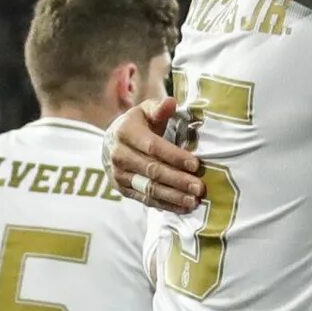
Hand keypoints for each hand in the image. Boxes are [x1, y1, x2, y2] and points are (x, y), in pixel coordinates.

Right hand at [106, 95, 204, 214]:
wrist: (112, 142)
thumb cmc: (138, 124)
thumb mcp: (146, 111)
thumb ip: (159, 108)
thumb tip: (171, 102)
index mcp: (125, 132)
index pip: (153, 147)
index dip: (175, 156)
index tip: (196, 165)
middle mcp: (118, 154)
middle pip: (152, 170)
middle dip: (178, 180)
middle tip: (199, 187)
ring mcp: (118, 174)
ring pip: (149, 188)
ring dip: (173, 196)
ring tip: (194, 200)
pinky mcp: (122, 189)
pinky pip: (145, 199)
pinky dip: (166, 205)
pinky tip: (184, 207)